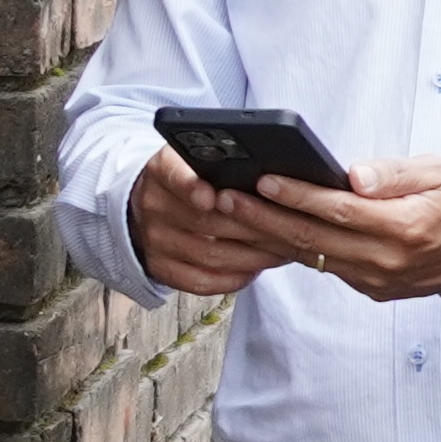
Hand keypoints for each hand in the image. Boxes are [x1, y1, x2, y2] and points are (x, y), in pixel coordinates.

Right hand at [130, 144, 298, 297]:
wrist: (150, 208)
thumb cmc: (192, 180)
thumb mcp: (198, 160)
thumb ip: (225, 162)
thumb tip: (272, 176)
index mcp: (163, 169)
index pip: (174, 174)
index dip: (192, 187)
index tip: (212, 196)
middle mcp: (154, 204)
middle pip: (206, 222)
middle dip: (254, 228)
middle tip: (289, 229)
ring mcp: (155, 240)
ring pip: (210, 255)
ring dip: (253, 256)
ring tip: (283, 250)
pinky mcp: (160, 269)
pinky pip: (201, 281)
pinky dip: (234, 278)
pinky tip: (255, 270)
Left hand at [215, 156, 440, 301]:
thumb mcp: (438, 173)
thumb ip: (394, 174)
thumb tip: (353, 176)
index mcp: (404, 227)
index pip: (339, 210)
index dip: (297, 196)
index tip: (263, 180)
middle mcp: (386, 260)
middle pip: (312, 239)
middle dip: (263, 218)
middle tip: (223, 199)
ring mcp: (375, 280)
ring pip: (310, 258)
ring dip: (266, 237)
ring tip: (230, 216)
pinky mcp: (369, 289)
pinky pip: (322, 267)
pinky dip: (289, 250)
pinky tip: (263, 232)